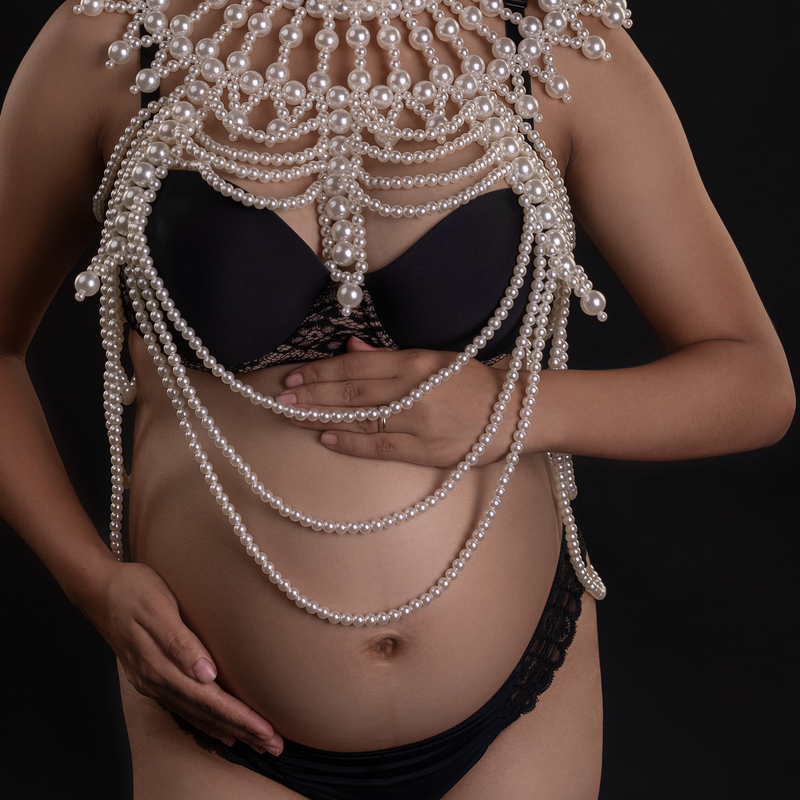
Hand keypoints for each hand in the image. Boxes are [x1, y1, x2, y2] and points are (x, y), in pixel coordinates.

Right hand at [91, 559, 282, 755]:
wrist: (97, 590)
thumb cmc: (133, 589)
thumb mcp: (157, 606)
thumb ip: (180, 641)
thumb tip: (206, 674)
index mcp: (162, 666)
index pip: (209, 700)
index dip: (240, 717)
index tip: (268, 731)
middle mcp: (157, 681)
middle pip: (206, 714)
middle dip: (243, 731)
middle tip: (276, 747)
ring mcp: (153, 683)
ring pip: (197, 715)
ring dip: (229, 730)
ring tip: (258, 744)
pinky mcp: (152, 678)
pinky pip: (185, 708)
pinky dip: (207, 723)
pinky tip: (223, 732)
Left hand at [277, 337, 520, 467]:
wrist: (519, 412)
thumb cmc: (474, 382)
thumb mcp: (435, 359)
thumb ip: (389, 356)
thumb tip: (349, 348)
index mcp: (416, 362)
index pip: (357, 366)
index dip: (321, 371)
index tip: (293, 377)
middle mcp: (415, 390)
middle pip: (352, 392)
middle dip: (312, 395)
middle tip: (280, 399)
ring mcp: (420, 422)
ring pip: (360, 419)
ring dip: (321, 417)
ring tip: (292, 417)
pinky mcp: (428, 451)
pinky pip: (381, 448)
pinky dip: (351, 443)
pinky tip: (326, 437)